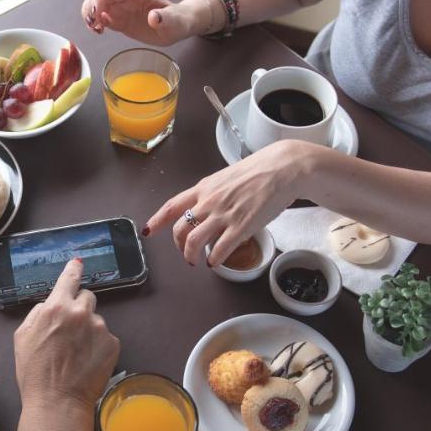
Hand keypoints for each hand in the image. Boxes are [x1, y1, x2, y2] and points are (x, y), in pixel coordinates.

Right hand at [14, 260, 119, 413]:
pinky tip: (87, 362)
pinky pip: (106, 338)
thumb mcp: (22, 337)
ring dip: (89, 330)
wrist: (57, 401)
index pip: (69, 278)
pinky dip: (99, 347)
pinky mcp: (113, 344)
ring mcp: (99, 328)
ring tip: (77, 354)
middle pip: (86, 297)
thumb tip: (49, 305)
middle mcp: (80, 313)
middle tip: (70, 331)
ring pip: (97, 320)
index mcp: (55, 307)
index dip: (73, 270)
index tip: (77, 264)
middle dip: (79, 309)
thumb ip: (38, 314)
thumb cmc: (35, 373)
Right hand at [80, 0, 211, 45]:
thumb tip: (153, 18)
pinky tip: (100, 33)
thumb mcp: (174, 22)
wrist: (177, 27)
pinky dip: (95, 24)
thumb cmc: (178, 22)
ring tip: (96, 30)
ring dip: (89, 15)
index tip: (97, 15)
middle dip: (89, 6)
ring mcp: (120, 10)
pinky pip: (100, 18)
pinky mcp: (119, 21)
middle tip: (93, 24)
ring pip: (94, 3)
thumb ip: (164, 19)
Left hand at [146, 140, 307, 265]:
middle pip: (180, 230)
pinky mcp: (241, 226)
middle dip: (179, 246)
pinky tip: (215, 261)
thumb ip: (213, 193)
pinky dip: (214, 259)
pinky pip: (220, 249)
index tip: (148, 231)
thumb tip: (207, 207)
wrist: (282, 168)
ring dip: (191, 256)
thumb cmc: (258, 171)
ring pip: (194, 242)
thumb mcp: (225, 178)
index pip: (172, 206)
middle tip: (186, 252)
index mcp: (203, 188)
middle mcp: (208, 202)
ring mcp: (223, 215)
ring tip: (197, 261)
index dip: (157, 221)